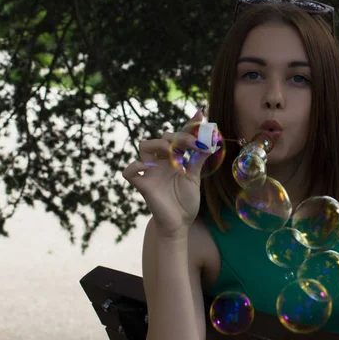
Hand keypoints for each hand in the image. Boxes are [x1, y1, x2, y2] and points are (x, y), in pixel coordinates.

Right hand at [122, 109, 212, 237]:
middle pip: (162, 137)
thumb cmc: (185, 202)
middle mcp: (162, 162)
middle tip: (192, 144)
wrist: (179, 224)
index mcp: (175, 159)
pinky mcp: (143, 185)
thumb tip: (208, 143)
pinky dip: (136, 166)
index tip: (200, 115)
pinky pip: (130, 171)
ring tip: (172, 153)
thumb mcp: (194, 179)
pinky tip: (149, 168)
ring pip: (144, 145)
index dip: (188, 126)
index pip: (179, 137)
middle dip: (178, 136)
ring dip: (158, 144)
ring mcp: (151, 172)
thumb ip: (197, 161)